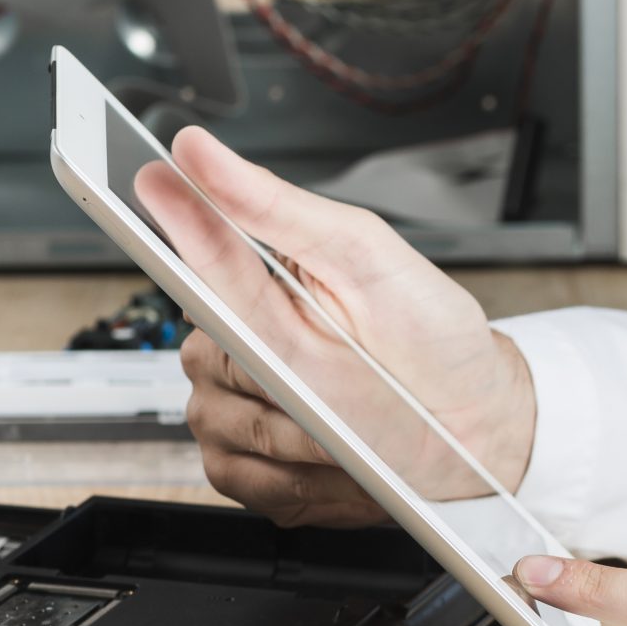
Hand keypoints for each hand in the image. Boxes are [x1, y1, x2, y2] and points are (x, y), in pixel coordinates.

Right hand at [138, 128, 536, 527]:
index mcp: (259, 278)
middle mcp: (236, 340)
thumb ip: (278, 205)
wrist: (479, 426)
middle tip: (333, 365)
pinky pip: (232, 474)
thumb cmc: (432, 335)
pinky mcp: (244, 468)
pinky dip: (291, 475)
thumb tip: (199, 150)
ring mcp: (234, 406)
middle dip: (268, 363)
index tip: (147, 183)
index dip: (162, 218)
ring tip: (351, 416)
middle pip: (199, 348)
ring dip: (292, 425)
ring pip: (215, 416)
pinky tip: (335, 457)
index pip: (188, 245)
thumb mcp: (367, 254)